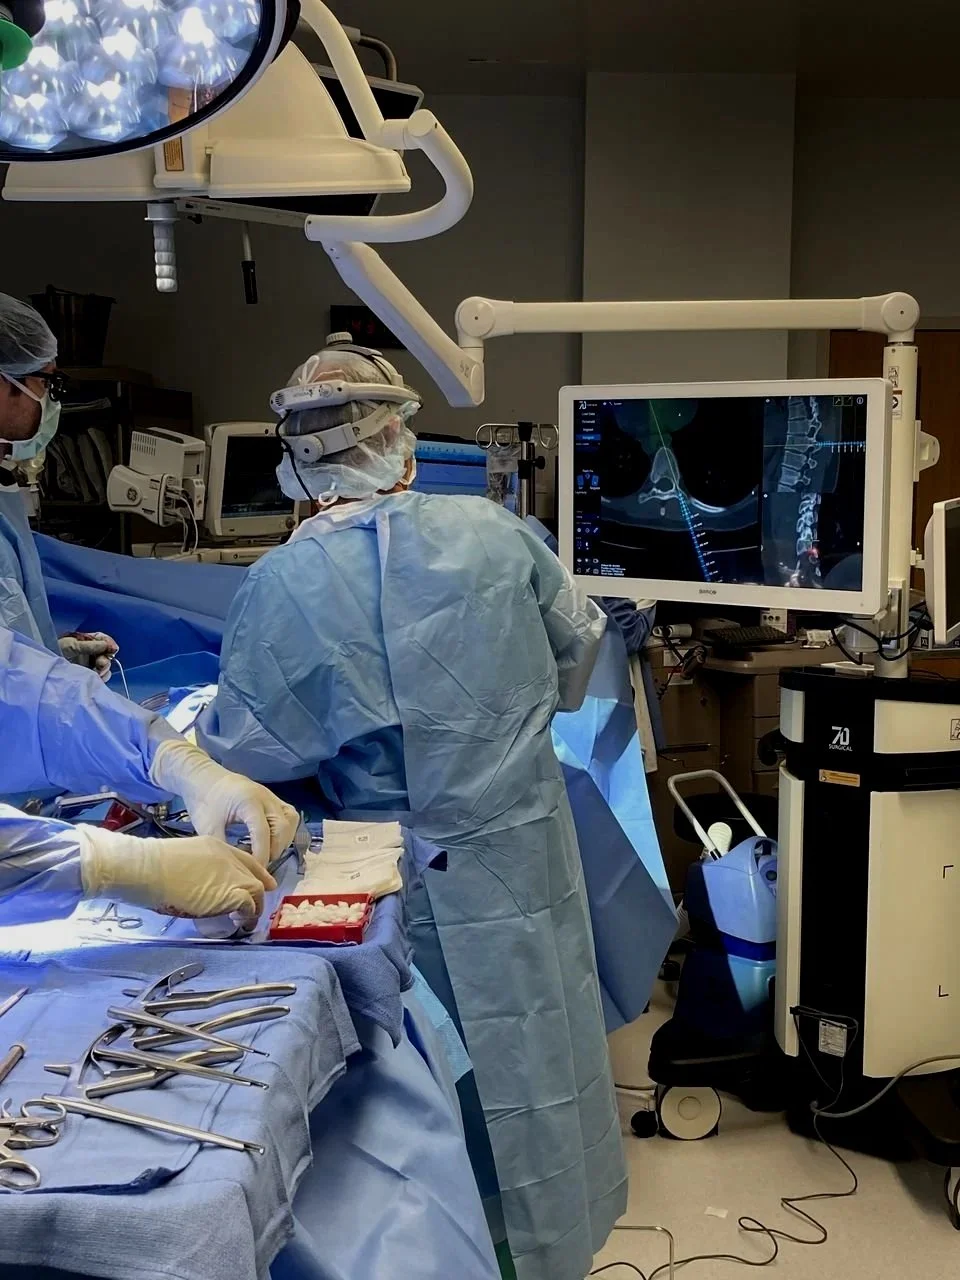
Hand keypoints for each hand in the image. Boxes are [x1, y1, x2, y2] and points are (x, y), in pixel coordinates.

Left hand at [58, 631, 117, 681]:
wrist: (43, 668)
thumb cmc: (53, 650)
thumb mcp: (71, 645)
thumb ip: (90, 645)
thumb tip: (106, 645)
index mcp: (84, 641)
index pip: (101, 639)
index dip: (108, 643)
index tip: (113, 649)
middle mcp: (88, 652)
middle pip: (105, 653)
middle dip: (106, 658)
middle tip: (101, 663)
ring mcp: (87, 665)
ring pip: (104, 665)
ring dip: (104, 668)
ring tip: (99, 672)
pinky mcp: (87, 676)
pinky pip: (100, 676)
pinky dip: (102, 677)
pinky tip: (98, 678)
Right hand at [78, 826, 275, 924]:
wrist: (146, 869)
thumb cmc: (150, 867)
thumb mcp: (181, 860)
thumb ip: (196, 870)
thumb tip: (195, 887)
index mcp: (215, 846)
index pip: (243, 859)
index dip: (254, 872)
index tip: (260, 883)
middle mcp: (227, 858)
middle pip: (253, 875)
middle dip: (257, 892)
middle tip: (255, 908)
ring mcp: (231, 875)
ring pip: (256, 890)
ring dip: (254, 907)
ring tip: (245, 921)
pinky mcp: (231, 894)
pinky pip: (249, 906)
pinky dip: (247, 916)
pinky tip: (239, 923)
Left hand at [149, 739, 298, 864]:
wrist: (204, 778)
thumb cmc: (204, 801)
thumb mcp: (207, 827)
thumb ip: (223, 847)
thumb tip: (235, 869)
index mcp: (248, 802)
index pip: (262, 832)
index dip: (261, 854)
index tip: (256, 871)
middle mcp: (265, 797)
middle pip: (282, 827)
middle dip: (274, 849)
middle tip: (261, 864)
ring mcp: (272, 796)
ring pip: (290, 820)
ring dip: (283, 840)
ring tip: (268, 853)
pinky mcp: (273, 798)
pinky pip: (290, 815)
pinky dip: (286, 831)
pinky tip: (274, 841)